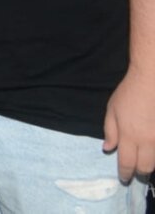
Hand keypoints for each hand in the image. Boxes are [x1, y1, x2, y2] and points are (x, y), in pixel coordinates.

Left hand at [103, 67, 154, 182]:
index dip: (125, 173)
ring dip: (150, 165)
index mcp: (129, 135)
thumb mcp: (112, 110)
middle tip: (135, 173)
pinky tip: (151, 150)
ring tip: (144, 163)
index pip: (127, 163)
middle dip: (139, 173)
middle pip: (145, 167)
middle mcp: (147, 140)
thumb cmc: (129, 94)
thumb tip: (108, 148)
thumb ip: (110, 131)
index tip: (123, 178)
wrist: (151, 81)